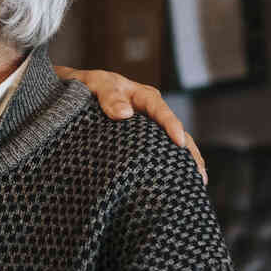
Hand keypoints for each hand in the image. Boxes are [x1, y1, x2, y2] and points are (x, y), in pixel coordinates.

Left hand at [55, 65, 206, 180]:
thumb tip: (124, 113)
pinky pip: (155, 157)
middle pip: (175, 132)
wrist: (69, 93)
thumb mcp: (94, 84)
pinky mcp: (137, 146)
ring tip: (197, 185)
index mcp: (142, 97)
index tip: (178, 141)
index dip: (171, 124)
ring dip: (184, 164)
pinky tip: (174, 186)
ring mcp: (146, 132)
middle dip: (189, 152)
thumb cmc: (84, 86)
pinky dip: (167, 169)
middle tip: (200, 174)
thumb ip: (108, 96)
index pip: (160, 110)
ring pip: (170, 147)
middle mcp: (150, 115)